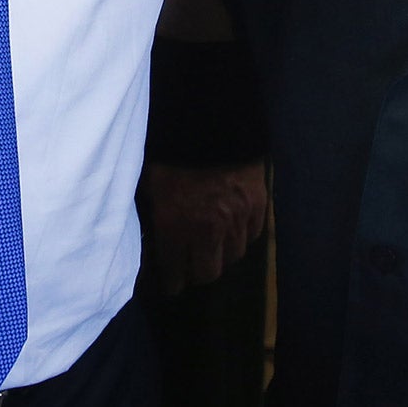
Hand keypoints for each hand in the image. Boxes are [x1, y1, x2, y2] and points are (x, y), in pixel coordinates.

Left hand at [143, 160, 266, 294]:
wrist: (210, 120)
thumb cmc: (170, 149)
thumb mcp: (149, 181)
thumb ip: (154, 211)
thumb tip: (151, 230)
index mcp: (175, 226)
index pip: (175, 272)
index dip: (172, 283)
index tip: (171, 287)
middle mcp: (208, 231)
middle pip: (209, 273)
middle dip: (198, 273)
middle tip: (192, 267)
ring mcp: (237, 219)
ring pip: (233, 256)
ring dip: (222, 255)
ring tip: (214, 247)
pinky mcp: (258, 206)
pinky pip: (253, 236)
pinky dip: (243, 236)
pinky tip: (235, 229)